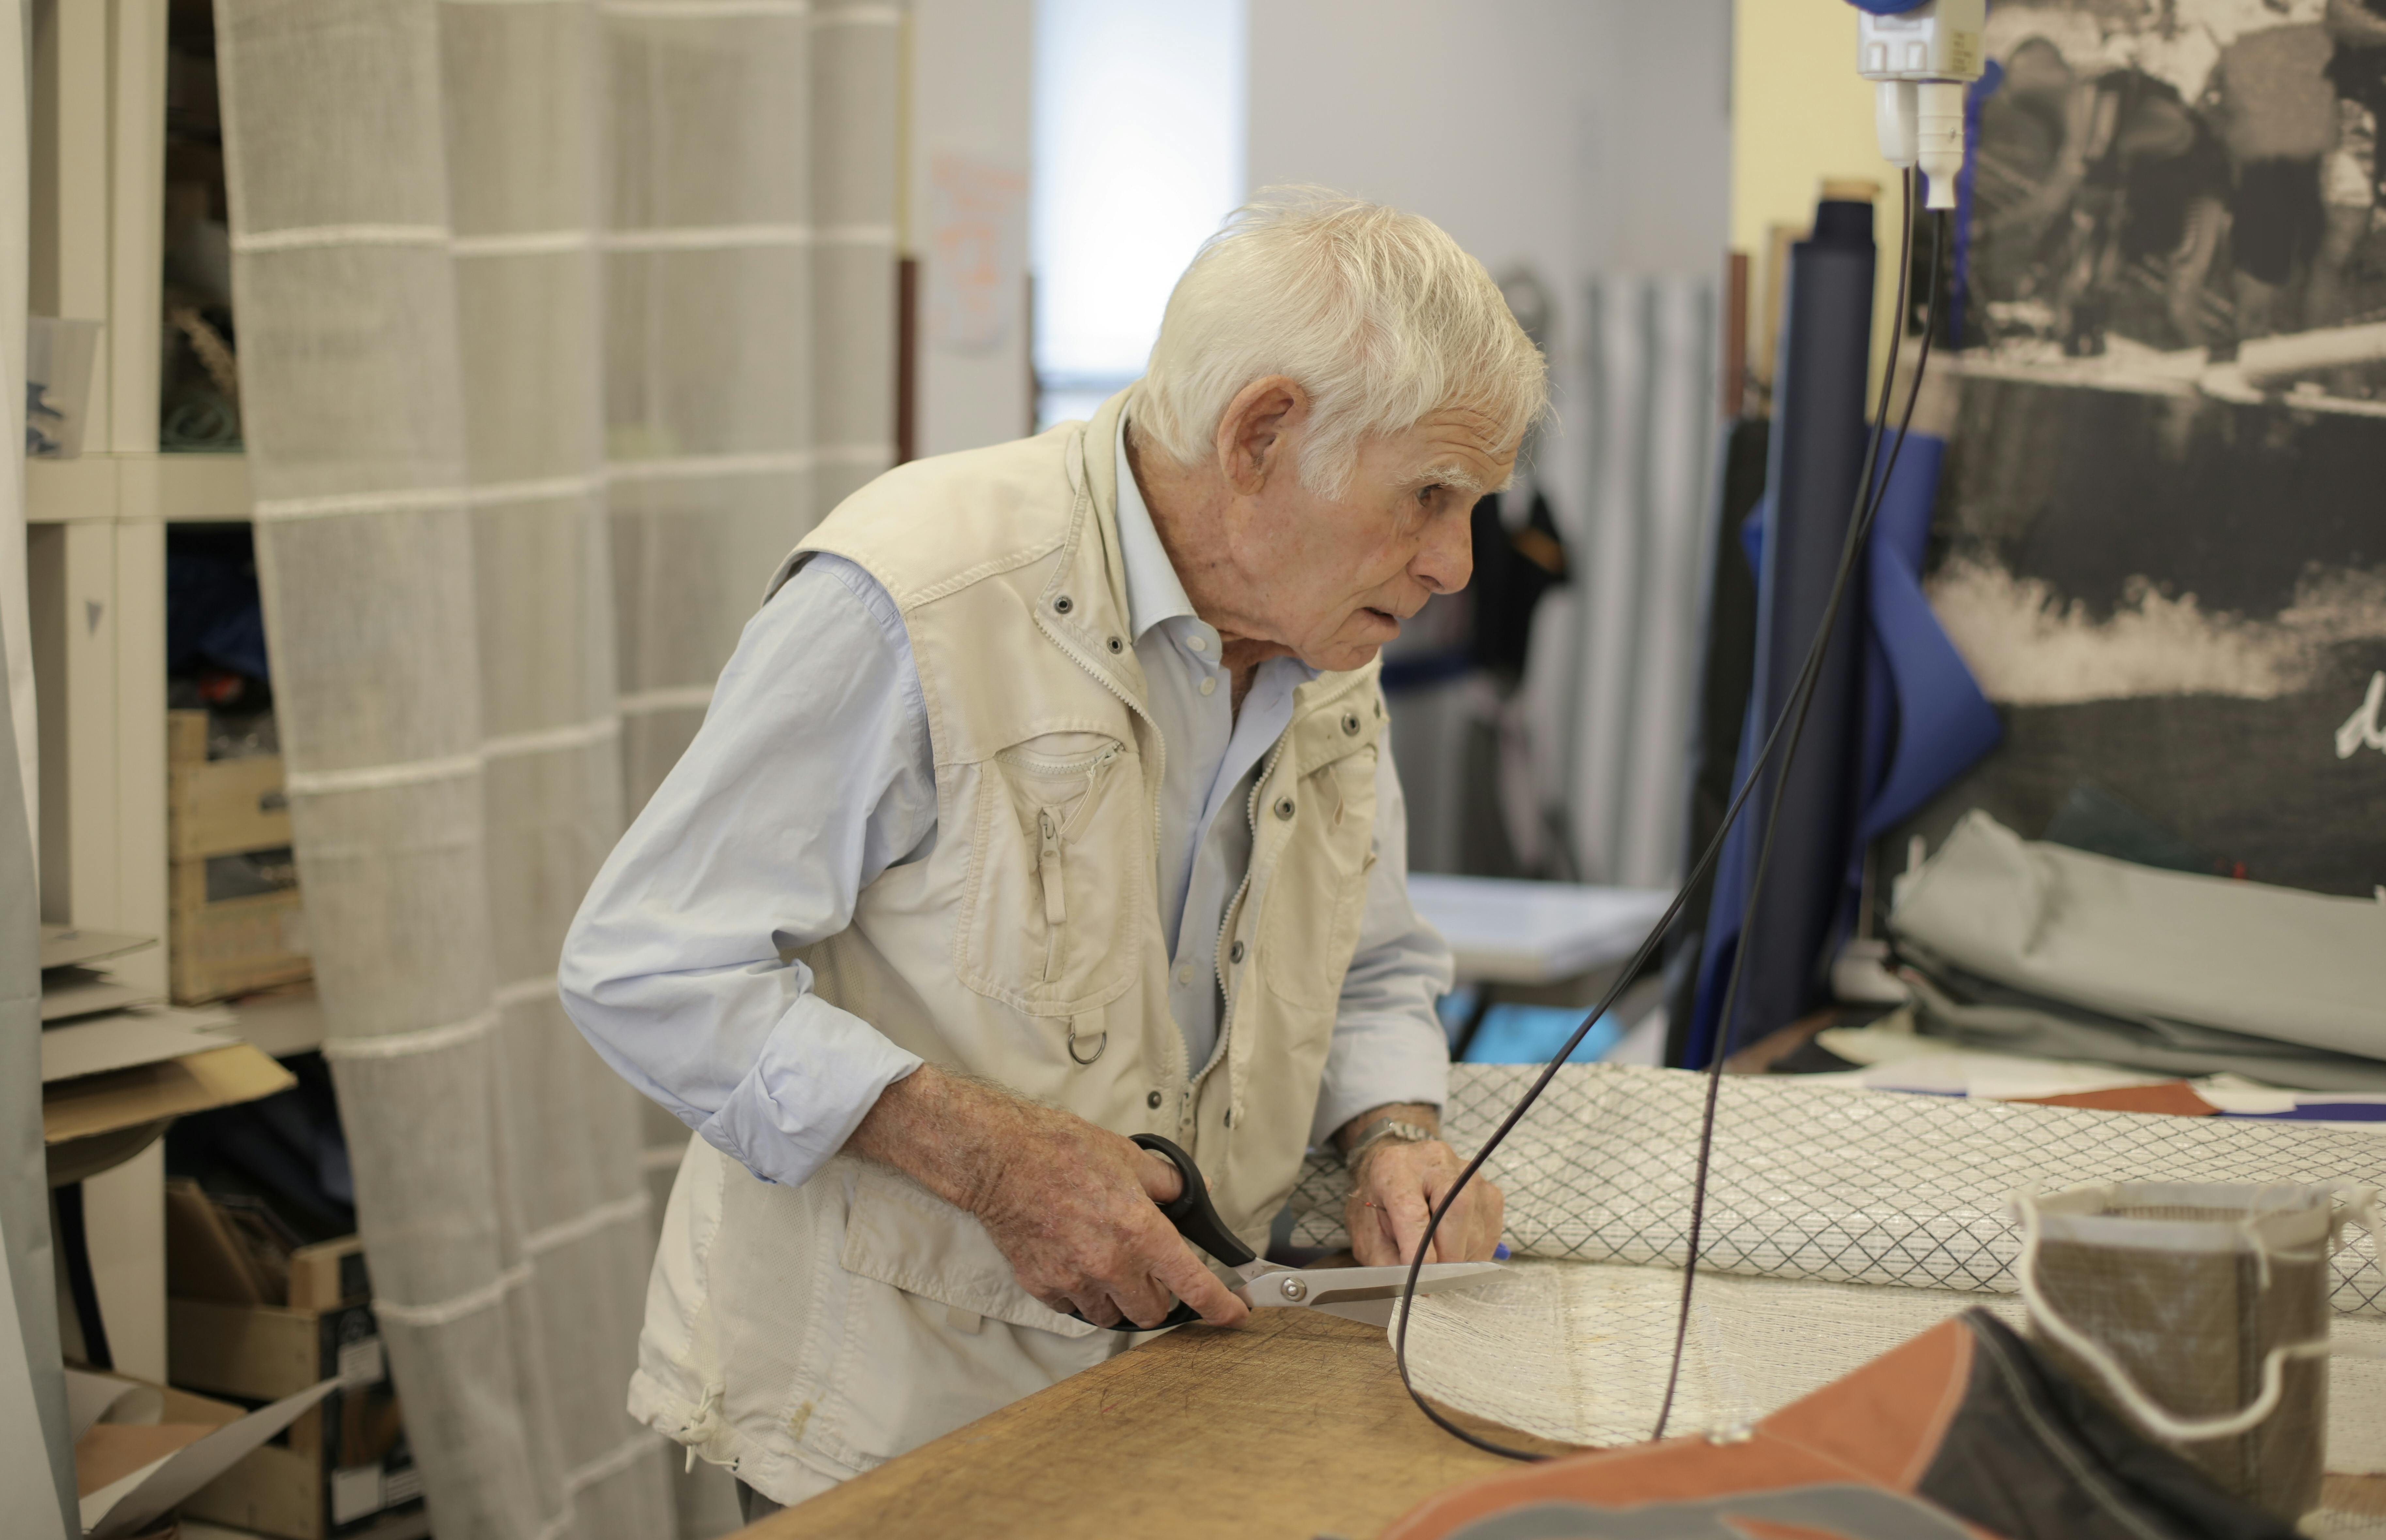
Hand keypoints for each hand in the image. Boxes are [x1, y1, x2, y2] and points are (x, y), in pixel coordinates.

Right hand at [847, 1066, 1248, 1330]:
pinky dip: (1084, 1295)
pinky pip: (1076, 1308)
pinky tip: (1079, 1264)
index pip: (1194, 1285)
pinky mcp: (1044, 1285)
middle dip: (1161, 1297)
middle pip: (1154, 1311)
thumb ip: (1169, 1183)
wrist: (1001, 1159)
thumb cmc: (1061, 1151)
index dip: (1221, 1307)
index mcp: (1140, 1231)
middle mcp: (1111, 1264)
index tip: (1234, 1315)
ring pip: (1114, 1315)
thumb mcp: (1129, 1157)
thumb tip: (1194, 1194)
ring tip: (1111, 1267)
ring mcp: (1074, 1280)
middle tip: (1153, 1273)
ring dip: (1120, 1299)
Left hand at [1345, 1138, 1504, 1266]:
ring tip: (1442, 1264)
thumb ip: (1387, 1261)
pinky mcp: (1488, 1188)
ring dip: (1462, 1256)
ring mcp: (1466, 1172)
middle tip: (1436, 1280)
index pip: (1412, 1211)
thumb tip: (1411, 1285)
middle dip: (1448, 1254)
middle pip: (1455, 1209)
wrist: (1396, 1175)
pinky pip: (1491, 1229)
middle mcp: (1434, 1160)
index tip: (1420, 1278)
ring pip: (1476, 1223)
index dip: (1418, 1249)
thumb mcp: (1369, 1234)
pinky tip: (1459, 1255)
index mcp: (1394, 1168)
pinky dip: (1477, 1252)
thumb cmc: (1380, 1205)